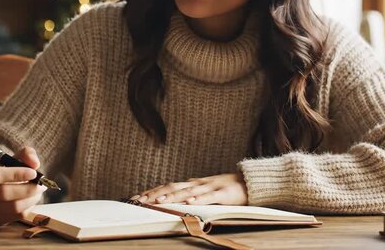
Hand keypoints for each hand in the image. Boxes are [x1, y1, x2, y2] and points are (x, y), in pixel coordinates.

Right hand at [0, 146, 45, 225]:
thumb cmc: (8, 171)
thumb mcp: (16, 157)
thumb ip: (27, 154)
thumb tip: (34, 163)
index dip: (16, 174)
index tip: (33, 173)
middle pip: (3, 193)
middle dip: (27, 189)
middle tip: (40, 185)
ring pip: (11, 207)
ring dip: (30, 199)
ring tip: (38, 191)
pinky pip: (16, 216)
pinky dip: (28, 207)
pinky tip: (31, 199)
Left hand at [131, 173, 247, 205]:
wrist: (248, 182)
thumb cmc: (225, 188)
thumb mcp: (204, 189)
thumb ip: (190, 191)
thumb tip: (175, 194)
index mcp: (191, 184)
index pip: (167, 187)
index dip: (151, 192)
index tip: (136, 198)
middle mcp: (197, 184)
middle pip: (173, 187)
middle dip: (156, 194)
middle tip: (140, 201)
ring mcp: (209, 187)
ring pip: (187, 192)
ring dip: (172, 197)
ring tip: (159, 201)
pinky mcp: (222, 193)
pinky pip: (209, 197)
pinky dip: (199, 199)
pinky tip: (189, 203)